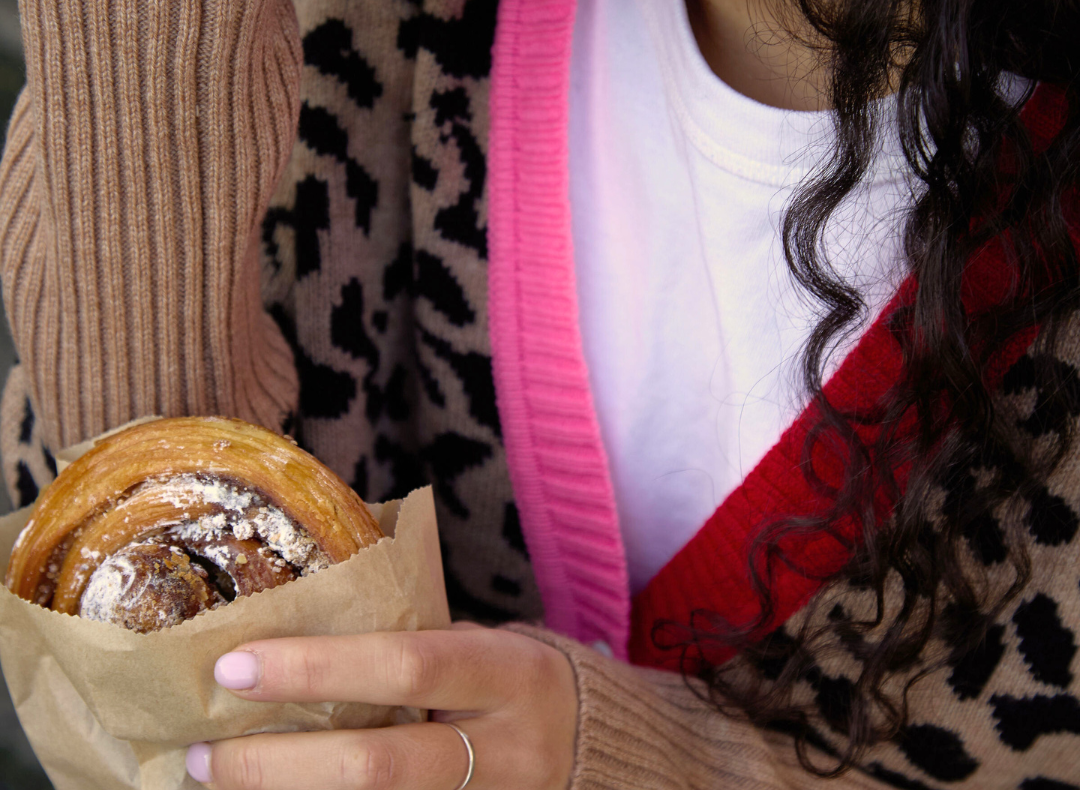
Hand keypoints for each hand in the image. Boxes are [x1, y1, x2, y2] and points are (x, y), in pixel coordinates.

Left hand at [185, 621, 578, 789]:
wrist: (602, 756)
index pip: (405, 665)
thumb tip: (305, 641)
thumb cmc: (521, 683)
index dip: (319, 668)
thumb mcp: (489, 650)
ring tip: (215, 784)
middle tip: (200, 754)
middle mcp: (503, 749)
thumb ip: (419, 651)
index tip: (237, 665)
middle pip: (380, 767)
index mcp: (507, 672)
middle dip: (279, 766)